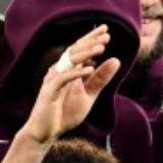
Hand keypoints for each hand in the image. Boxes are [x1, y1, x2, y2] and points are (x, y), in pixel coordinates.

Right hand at [22, 26, 119, 144]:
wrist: (46, 132)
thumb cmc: (64, 112)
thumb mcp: (88, 95)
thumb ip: (100, 79)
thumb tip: (116, 60)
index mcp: (68, 70)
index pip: (80, 50)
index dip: (91, 39)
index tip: (106, 31)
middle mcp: (59, 71)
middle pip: (74, 51)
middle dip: (90, 42)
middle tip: (105, 34)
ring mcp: (53, 80)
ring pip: (69, 61)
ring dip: (85, 54)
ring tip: (101, 48)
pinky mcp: (48, 91)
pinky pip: (63, 78)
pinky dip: (76, 73)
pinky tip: (90, 69)